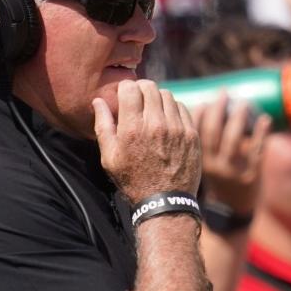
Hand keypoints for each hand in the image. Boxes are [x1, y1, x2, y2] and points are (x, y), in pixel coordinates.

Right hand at [94, 80, 201, 204]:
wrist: (164, 202)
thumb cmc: (133, 181)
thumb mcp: (110, 158)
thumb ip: (103, 126)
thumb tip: (98, 101)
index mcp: (132, 128)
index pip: (130, 88)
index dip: (125, 88)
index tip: (124, 96)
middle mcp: (156, 124)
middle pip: (150, 87)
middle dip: (141, 89)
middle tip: (138, 100)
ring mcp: (177, 128)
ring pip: (167, 95)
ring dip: (157, 98)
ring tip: (152, 111)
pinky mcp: (191, 134)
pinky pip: (182, 108)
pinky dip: (173, 109)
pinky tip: (167, 120)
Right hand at [192, 93, 270, 214]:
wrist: (232, 212)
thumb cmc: (218, 183)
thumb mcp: (204, 167)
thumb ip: (203, 146)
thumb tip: (201, 111)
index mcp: (201, 164)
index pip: (196, 135)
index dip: (199, 116)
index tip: (205, 101)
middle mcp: (214, 167)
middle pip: (214, 133)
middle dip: (218, 110)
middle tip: (223, 93)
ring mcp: (233, 172)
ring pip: (234, 140)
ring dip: (239, 118)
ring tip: (244, 102)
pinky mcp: (251, 176)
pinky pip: (256, 151)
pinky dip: (261, 133)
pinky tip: (265, 119)